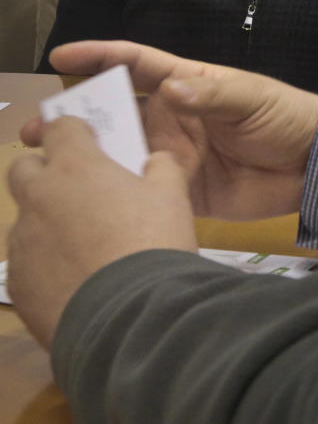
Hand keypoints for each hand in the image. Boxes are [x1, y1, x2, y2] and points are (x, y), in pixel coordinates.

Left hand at [7, 116, 195, 348]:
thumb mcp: (173, 194)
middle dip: (45, 170)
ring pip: (25, 217)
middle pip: (23, 168)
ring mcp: (23, 242)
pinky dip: (46, 262)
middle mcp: (40, 197)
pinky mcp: (17, 282)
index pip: (59, 127)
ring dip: (46, 219)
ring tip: (84, 242)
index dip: (72, 129)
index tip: (88, 139)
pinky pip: (27, 261)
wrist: (131, 316)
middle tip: (79, 187)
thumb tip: (153, 162)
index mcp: (76, 167)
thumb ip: (160, 167)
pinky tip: (77, 277)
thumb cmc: (153, 241)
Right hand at [24, 41, 317, 219]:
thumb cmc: (285, 117)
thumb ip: (213, 95)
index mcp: (187, 85)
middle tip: (37, 130)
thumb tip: (170, 90)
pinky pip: (140, 192)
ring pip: (119, 154)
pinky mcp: (180, 191)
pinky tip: (83, 206)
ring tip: (44, 168)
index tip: (62, 57)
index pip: (136, 65)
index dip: (100, 57)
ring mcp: (172, 156)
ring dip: (86, 158)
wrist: (314, 166)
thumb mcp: (253, 97)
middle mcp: (171, 118)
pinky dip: (114, 197)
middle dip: (76, 117)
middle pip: (115, 113)